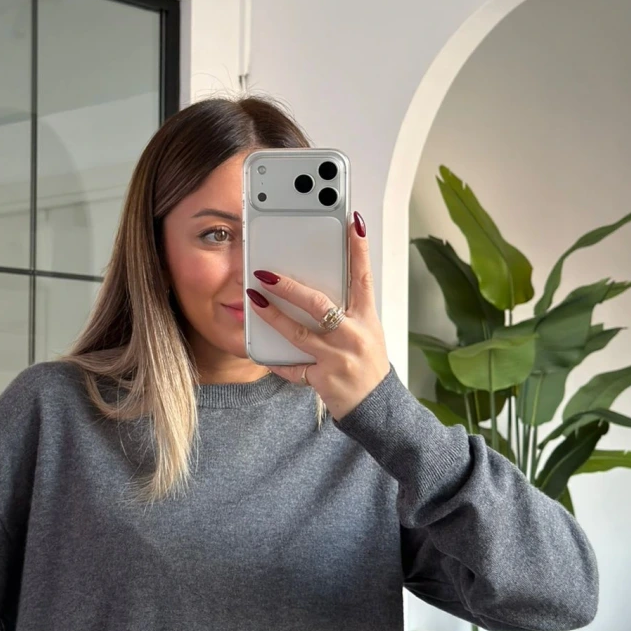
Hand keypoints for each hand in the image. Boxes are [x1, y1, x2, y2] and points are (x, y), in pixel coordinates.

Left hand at [245, 212, 390, 420]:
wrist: (377, 407)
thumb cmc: (368, 364)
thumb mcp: (366, 331)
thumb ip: (346, 309)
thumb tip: (317, 285)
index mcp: (366, 318)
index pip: (362, 277)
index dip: (358, 249)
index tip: (351, 223)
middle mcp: (353, 335)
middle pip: (319, 304)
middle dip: (289, 288)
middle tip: (266, 273)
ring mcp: (338, 358)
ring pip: (299, 333)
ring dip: (273, 316)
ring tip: (253, 300)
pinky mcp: (324, 379)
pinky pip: (293, 368)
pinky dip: (277, 360)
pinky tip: (261, 351)